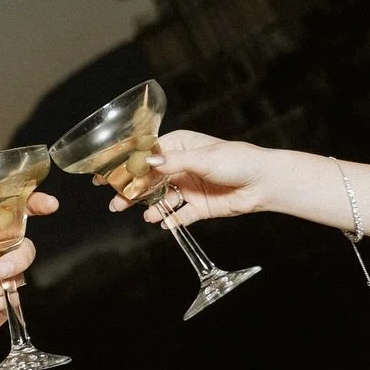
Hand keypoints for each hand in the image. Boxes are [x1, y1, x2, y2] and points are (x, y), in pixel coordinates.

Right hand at [109, 130, 270, 225]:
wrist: (264, 183)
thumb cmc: (237, 160)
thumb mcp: (203, 158)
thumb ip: (173, 163)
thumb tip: (147, 163)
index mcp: (179, 146)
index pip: (146, 156)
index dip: (126, 165)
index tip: (105, 175)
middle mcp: (181, 166)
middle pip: (149, 180)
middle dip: (132, 191)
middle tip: (115, 202)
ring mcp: (188, 187)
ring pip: (161, 199)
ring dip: (149, 207)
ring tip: (141, 215)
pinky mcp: (198, 207)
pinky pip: (179, 215)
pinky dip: (170, 219)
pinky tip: (163, 223)